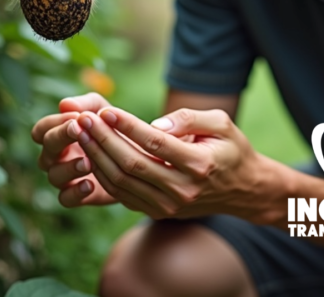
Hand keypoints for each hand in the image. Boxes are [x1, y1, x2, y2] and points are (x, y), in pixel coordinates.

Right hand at [31, 92, 114, 207]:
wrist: (136, 154)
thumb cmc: (113, 127)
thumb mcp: (103, 110)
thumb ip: (87, 104)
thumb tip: (65, 103)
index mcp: (59, 134)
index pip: (42, 129)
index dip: (54, 123)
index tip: (75, 117)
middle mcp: (57, 157)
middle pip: (46, 149)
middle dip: (61, 138)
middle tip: (79, 131)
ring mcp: (66, 177)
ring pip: (53, 175)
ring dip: (69, 167)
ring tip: (88, 162)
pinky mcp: (78, 195)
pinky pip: (65, 199)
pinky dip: (75, 192)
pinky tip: (90, 185)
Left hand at [72, 106, 274, 221]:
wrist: (242, 190)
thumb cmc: (230, 149)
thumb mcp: (221, 123)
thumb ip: (189, 118)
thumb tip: (155, 124)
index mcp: (199, 164)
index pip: (154, 143)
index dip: (127, 126)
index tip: (105, 110)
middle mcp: (182, 190)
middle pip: (132, 164)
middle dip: (103, 139)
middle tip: (83, 119)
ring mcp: (168, 206)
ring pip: (122, 182)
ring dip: (97, 156)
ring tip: (81, 133)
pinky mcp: (157, 212)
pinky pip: (123, 195)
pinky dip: (103, 175)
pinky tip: (92, 154)